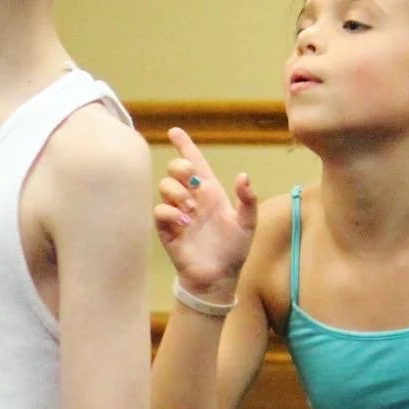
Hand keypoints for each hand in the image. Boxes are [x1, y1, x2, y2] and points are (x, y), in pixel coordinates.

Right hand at [154, 127, 257, 296]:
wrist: (218, 276)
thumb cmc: (233, 250)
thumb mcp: (248, 223)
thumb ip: (248, 199)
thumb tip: (243, 176)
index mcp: (210, 192)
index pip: (195, 162)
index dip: (185, 145)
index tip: (175, 131)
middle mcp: (192, 199)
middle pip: (176, 169)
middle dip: (181, 168)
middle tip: (193, 183)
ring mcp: (178, 213)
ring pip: (165, 187)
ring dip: (179, 194)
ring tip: (192, 212)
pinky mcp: (167, 229)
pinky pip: (160, 210)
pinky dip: (171, 213)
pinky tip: (185, 224)